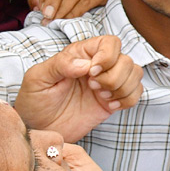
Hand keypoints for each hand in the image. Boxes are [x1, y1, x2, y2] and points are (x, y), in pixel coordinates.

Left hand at [14, 36, 142, 140]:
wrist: (37, 128)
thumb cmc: (34, 100)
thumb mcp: (38, 78)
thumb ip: (60, 64)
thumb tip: (85, 64)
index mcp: (80, 55)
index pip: (110, 43)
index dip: (108, 56)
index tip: (92, 72)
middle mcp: (97, 67)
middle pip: (126, 60)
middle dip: (114, 76)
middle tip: (93, 87)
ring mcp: (106, 85)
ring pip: (135, 74)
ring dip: (122, 87)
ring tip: (101, 97)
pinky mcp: (112, 102)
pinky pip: (135, 94)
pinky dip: (128, 100)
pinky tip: (110, 106)